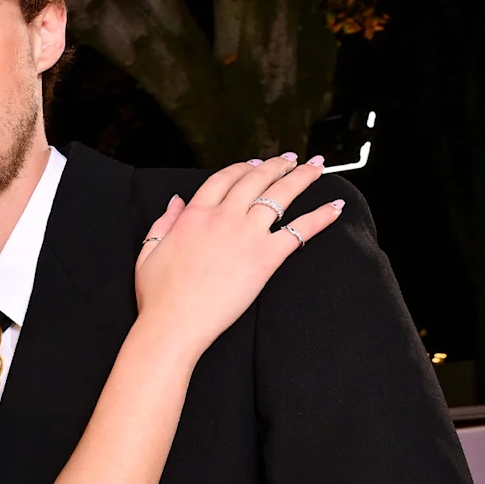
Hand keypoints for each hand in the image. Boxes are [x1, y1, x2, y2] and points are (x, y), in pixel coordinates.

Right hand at [133, 154, 343, 358]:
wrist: (174, 323)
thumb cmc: (158, 295)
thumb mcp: (148, 251)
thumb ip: (163, 222)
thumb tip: (176, 200)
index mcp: (193, 215)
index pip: (224, 178)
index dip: (242, 167)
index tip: (255, 164)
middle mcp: (222, 217)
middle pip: (256, 180)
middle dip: (276, 165)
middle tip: (291, 160)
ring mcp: (246, 235)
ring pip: (280, 196)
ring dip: (302, 177)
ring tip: (316, 168)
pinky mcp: (266, 257)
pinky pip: (300, 230)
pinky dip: (321, 216)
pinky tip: (336, 206)